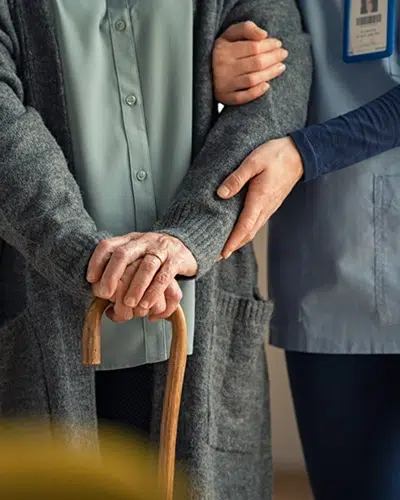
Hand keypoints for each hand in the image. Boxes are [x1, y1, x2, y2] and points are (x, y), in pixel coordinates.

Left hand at [87, 232, 196, 311]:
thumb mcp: (136, 254)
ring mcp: (161, 249)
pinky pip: (165, 276)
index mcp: (130, 240)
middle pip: (123, 254)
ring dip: (136, 287)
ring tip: (129, 304)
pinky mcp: (176, 260)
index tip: (91, 279)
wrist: (187, 244)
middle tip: (105, 294)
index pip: (108, 245)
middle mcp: (144, 241)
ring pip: (146, 266)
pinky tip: (147, 304)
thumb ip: (121, 270)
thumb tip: (102, 296)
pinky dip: (154, 292)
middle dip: (112, 275)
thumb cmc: (155, 255)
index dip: (97, 261)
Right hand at [213, 21, 287, 104]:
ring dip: (270, 74)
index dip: (269, 45)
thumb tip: (264, 35)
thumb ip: (246, 29)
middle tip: (283, 55)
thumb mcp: (229, 35)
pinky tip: (267, 86)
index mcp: (223, 50)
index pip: (253, 47)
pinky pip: (243, 97)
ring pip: (252, 79)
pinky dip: (257, 92)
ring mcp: (224, 84)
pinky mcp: (225, 97)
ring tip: (280, 67)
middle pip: (256, 63)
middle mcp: (223, 68)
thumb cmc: (222, 52)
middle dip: (273, 58)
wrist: (205, 72)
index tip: (278, 44)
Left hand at [217, 137, 302, 257]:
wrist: (299, 154)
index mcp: (260, 199)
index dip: (232, 242)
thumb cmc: (277, 155)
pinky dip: (245, 232)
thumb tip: (221, 194)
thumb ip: (237, 178)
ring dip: (239, 241)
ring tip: (225, 247)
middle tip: (217, 256)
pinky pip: (256, 223)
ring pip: (252, 230)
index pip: (244, 227)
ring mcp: (269, 208)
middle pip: (247, 234)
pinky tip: (238, 231)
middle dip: (232, 247)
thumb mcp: (253, 161)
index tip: (222, 254)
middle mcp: (265, 208)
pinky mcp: (270, 204)